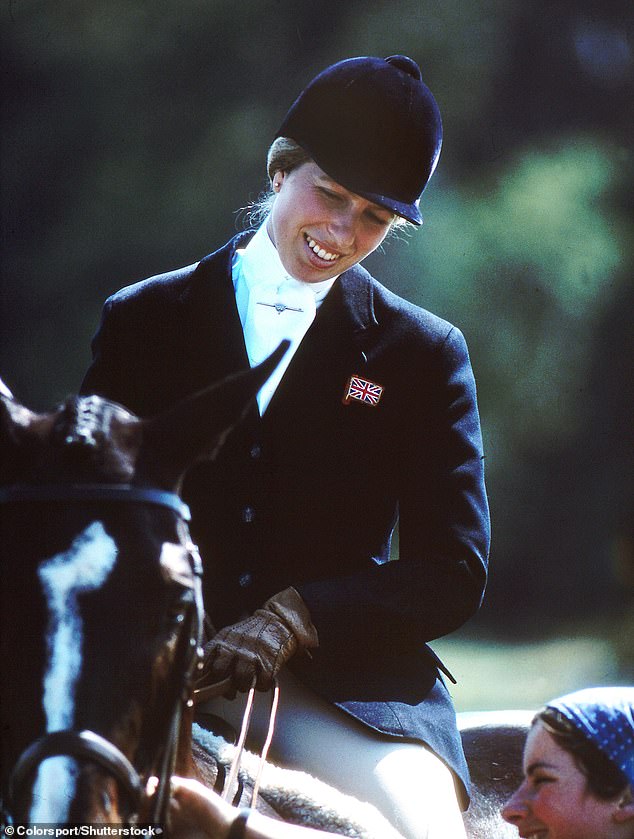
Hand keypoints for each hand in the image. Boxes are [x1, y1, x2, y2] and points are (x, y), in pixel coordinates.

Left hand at [199, 588, 317, 694]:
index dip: (204, 675)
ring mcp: (252, 655)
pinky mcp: (269, 662)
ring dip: (244, 686)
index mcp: (223, 640)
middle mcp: (235, 647)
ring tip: (247, 681)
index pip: (205, 661)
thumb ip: (216, 652)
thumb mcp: (229, 636)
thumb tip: (204, 675)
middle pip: (220, 672)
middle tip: (230, 685)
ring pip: (240, 682)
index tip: (207, 682)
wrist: (277, 622)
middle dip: (223, 683)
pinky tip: (262, 679)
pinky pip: (261, 685)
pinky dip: (262, 685)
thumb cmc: (251, 633)